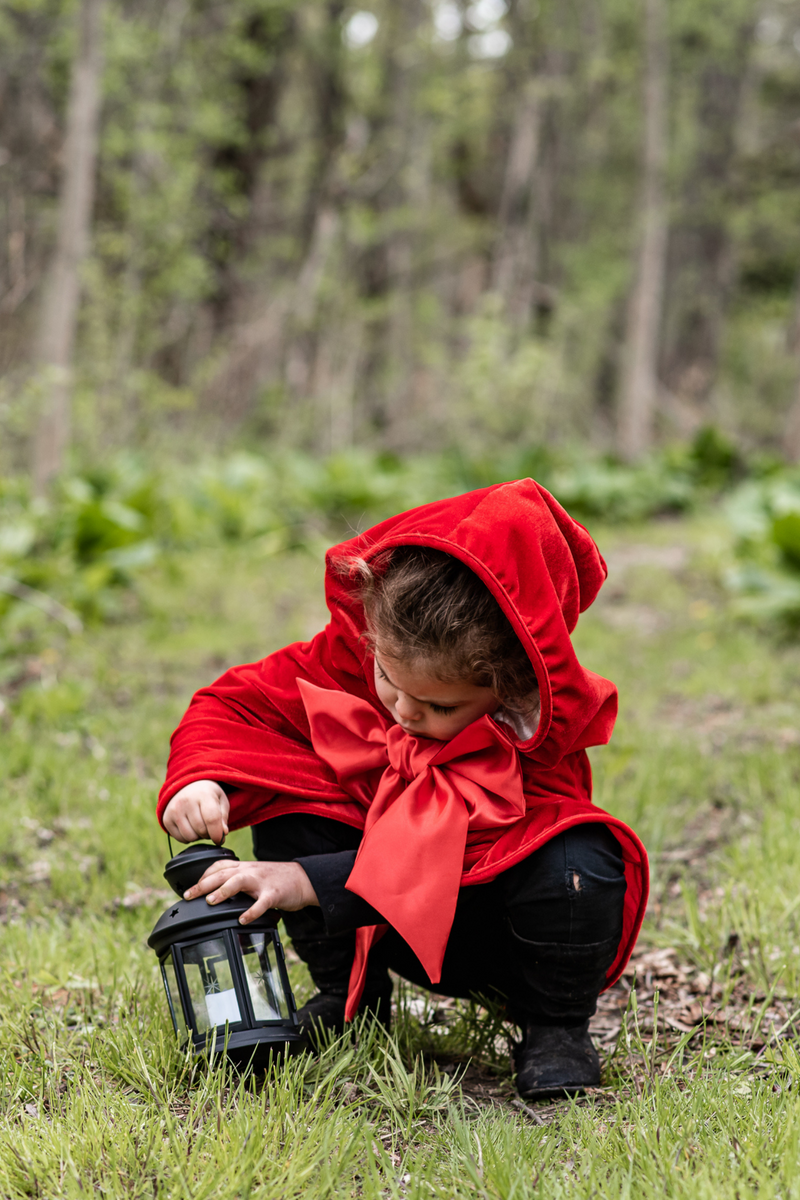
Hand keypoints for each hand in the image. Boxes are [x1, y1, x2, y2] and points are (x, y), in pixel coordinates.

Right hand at [162, 779, 229, 844]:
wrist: (186, 786)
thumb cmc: (207, 795)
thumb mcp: (221, 800)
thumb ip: (223, 817)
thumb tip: (223, 833)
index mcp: (203, 794)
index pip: (212, 819)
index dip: (217, 833)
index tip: (220, 839)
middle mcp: (186, 801)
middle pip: (201, 830)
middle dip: (209, 834)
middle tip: (210, 827)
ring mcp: (174, 810)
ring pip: (190, 837)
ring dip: (198, 836)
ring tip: (200, 826)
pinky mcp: (166, 819)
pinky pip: (180, 839)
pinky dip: (188, 838)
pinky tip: (190, 827)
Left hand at [183, 860, 318, 924]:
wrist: (304, 879)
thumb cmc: (278, 879)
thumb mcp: (256, 874)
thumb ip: (239, 880)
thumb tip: (218, 893)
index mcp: (245, 867)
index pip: (219, 865)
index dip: (203, 875)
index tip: (190, 887)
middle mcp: (251, 871)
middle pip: (223, 873)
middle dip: (204, 883)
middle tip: (188, 895)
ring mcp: (262, 882)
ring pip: (239, 881)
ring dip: (223, 890)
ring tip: (210, 901)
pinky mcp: (274, 894)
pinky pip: (262, 903)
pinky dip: (251, 911)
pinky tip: (242, 920)